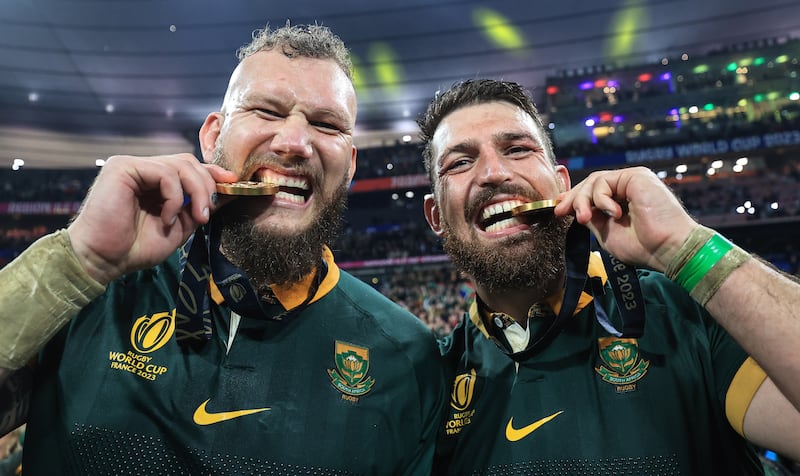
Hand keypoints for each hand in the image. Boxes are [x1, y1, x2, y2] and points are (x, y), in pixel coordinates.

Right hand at [67, 153, 237, 283]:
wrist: (103, 260)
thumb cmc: (135, 247)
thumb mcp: (179, 227)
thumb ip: (197, 208)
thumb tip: (227, 193)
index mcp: (155, 181)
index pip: (189, 166)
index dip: (212, 173)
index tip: (232, 185)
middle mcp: (144, 169)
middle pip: (189, 162)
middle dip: (206, 186)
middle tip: (207, 214)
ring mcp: (133, 165)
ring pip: (180, 164)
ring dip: (196, 192)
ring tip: (196, 218)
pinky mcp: (123, 167)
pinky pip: (164, 173)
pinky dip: (173, 197)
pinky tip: (167, 218)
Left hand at [554, 166, 697, 270]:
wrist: (668, 249)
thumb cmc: (643, 247)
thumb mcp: (607, 233)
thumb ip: (592, 218)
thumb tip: (572, 208)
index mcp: (622, 201)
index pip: (592, 193)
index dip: (574, 199)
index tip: (558, 210)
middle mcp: (627, 188)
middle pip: (590, 184)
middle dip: (573, 198)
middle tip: (561, 212)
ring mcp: (632, 180)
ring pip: (594, 181)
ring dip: (583, 200)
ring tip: (584, 219)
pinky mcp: (636, 176)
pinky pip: (604, 181)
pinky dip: (600, 198)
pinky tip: (612, 214)